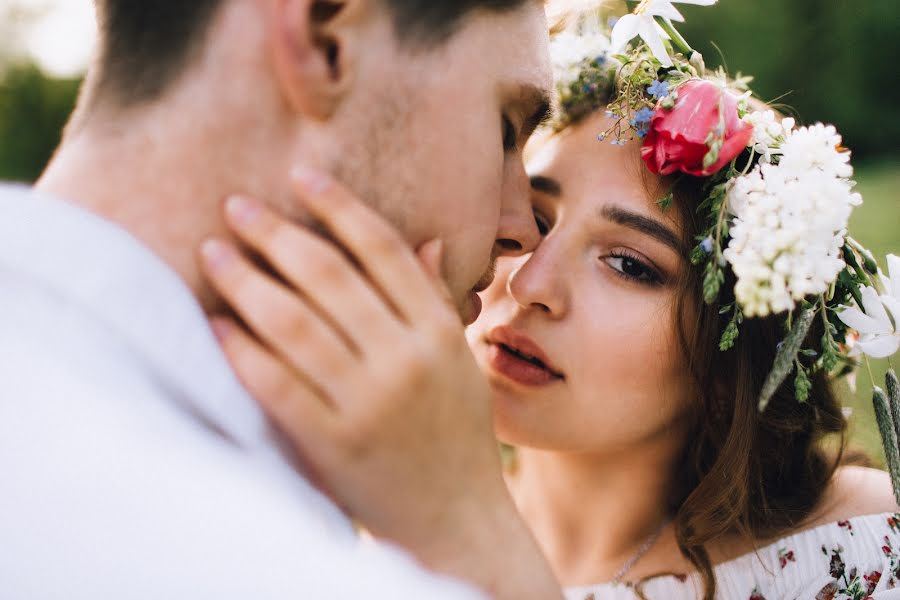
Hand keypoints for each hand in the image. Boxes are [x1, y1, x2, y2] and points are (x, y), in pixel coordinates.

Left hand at [198, 167, 561, 598]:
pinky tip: (215, 324)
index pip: (382, 250)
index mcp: (437, 332)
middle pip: (329, 276)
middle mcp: (405, 359)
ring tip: (213, 252)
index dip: (339, 207)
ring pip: (295, 323)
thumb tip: (428, 239)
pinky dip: (241, 351)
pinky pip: (277, 385)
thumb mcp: (459, 361)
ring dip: (246, 281)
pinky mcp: (334, 443)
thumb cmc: (457, 434)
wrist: (456, 518)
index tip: (301, 176)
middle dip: (276, 233)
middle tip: (235, 206)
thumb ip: (436, 301)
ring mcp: (369, 402)